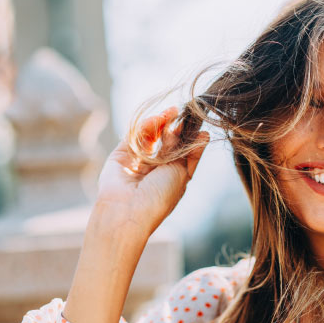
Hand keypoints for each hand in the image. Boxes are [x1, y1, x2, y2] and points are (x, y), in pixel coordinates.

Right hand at [94, 107, 208, 235]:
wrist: (128, 211)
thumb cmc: (160, 196)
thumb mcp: (179, 171)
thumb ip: (179, 148)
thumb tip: (182, 127)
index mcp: (174, 180)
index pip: (186, 157)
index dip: (194, 143)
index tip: (203, 130)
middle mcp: (156, 172)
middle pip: (169, 145)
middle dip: (177, 130)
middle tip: (186, 115)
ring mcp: (138, 164)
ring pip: (151, 138)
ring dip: (162, 124)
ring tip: (172, 112)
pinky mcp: (120, 157)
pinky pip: (134, 137)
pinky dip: (146, 127)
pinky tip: (157, 119)